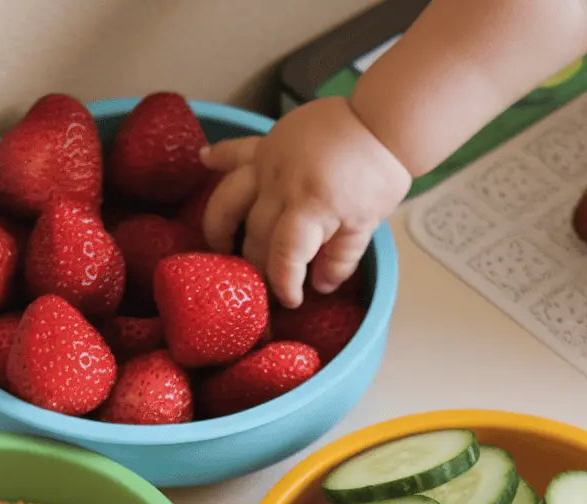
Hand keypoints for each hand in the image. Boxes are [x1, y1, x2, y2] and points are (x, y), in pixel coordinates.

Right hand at [201, 98, 410, 307]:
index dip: (284, 284)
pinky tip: (203, 161)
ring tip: (219, 246)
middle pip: (256, 236)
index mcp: (310, 207)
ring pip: (230, 198)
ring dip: (219, 225)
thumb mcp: (367, 225)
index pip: (284, 257)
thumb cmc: (378, 174)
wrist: (383, 120)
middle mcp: (282, 185)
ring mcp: (270, 161)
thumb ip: (341, 260)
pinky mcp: (268, 141)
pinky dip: (219, 154)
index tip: (291, 300)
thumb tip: (320, 287)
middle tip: (263, 282)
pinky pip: (237, 149)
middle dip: (257, 265)